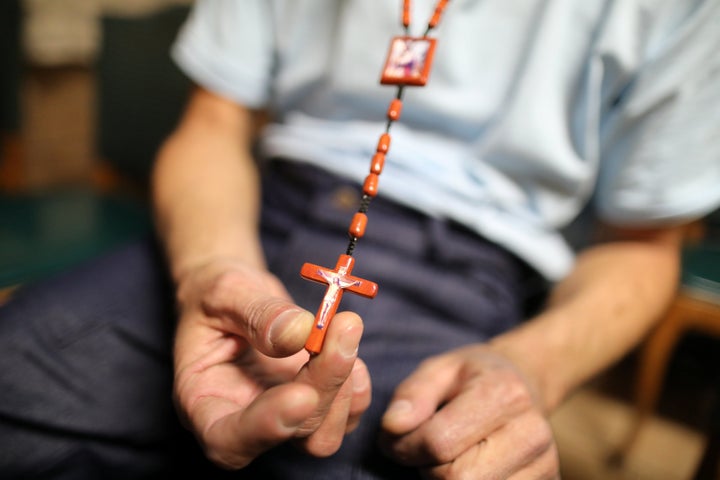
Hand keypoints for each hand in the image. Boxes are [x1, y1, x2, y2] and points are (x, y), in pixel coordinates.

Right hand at [172, 259, 371, 468]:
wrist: (236, 298)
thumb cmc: (217, 297)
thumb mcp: (225, 292)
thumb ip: (257, 313)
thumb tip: (299, 332)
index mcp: (203, 403)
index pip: (227, 440)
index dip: (266, 427)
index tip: (302, 395)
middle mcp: (244, 422)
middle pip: (292, 432)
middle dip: (324, 383)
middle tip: (344, 327)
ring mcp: (283, 418)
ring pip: (323, 434)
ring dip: (345, 387)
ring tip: (345, 328)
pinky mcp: (314, 406)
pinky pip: (346, 415)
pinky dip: (356, 386)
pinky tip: (349, 346)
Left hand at [380, 345, 558, 478]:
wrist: (525, 386)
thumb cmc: (473, 378)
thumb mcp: (439, 370)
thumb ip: (413, 395)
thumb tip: (393, 427)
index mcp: (505, 394)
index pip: (439, 442)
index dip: (405, 446)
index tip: (398, 437)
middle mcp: (532, 432)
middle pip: (457, 478)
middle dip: (427, 468)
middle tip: (422, 451)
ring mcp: (545, 465)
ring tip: (447, 458)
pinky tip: (468, 469)